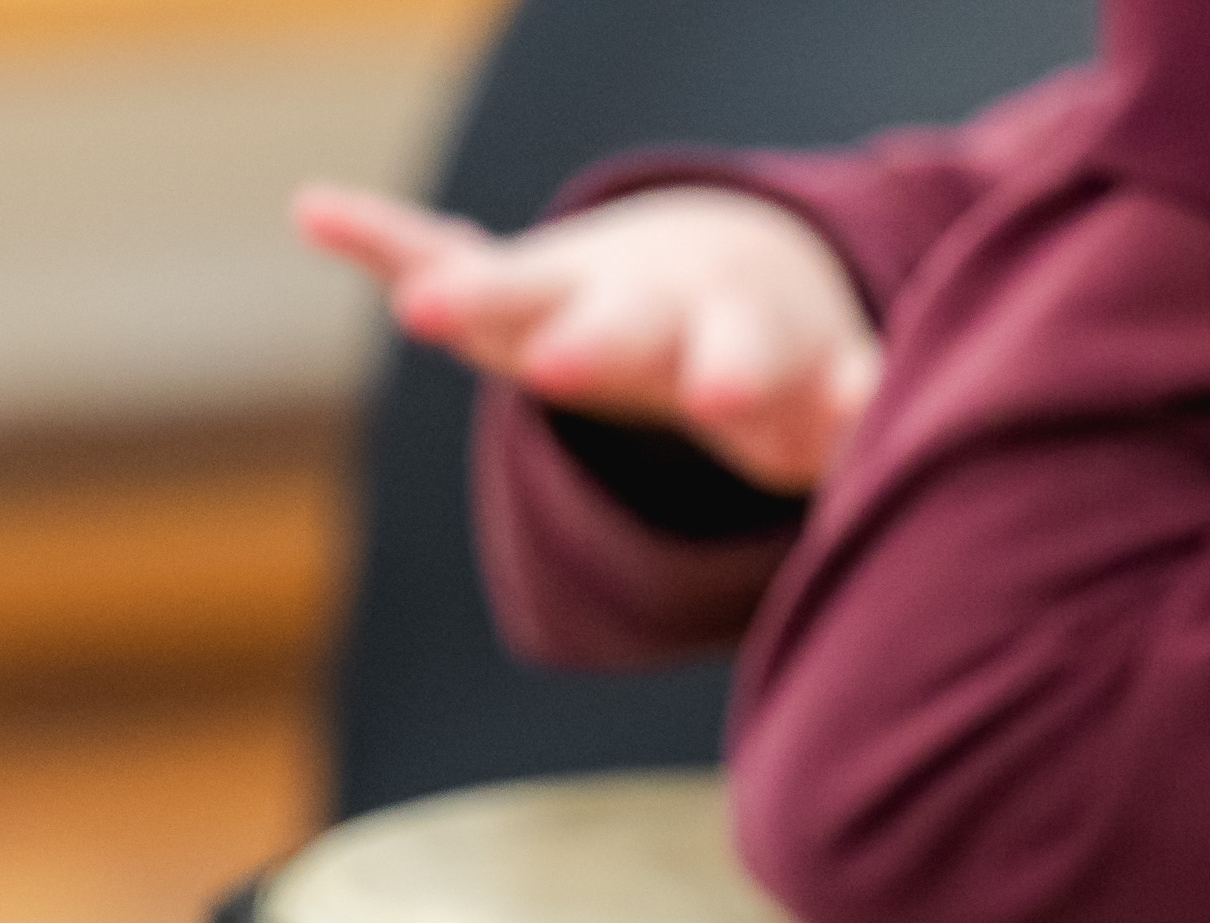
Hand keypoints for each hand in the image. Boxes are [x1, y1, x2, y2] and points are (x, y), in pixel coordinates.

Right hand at [297, 182, 877, 495]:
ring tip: (418, 309)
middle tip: (566, 365)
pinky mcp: (508, 289)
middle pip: (626, 331)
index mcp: (740, 337)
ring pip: (516, 296)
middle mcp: (649, 310)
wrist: (721, 280)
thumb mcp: (834, 404)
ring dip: (468, 299)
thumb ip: (863, 422)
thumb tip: (893, 424)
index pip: (742, 359)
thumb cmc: (785, 370)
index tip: (735, 395)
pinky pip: (432, 254)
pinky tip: (316, 212)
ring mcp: (568, 296)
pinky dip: (378, 240)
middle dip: (600, 345)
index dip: (741, 378)